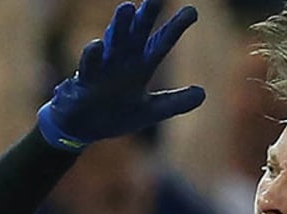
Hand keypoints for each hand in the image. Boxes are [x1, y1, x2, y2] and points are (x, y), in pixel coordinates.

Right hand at [38, 0, 205, 150]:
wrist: (84, 128)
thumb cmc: (117, 114)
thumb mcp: (151, 111)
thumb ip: (175, 103)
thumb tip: (203, 94)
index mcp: (141, 67)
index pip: (161, 43)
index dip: (176, 27)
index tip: (193, 11)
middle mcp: (123, 62)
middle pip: (138, 34)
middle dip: (147, 15)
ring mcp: (103, 69)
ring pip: (113, 43)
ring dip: (119, 26)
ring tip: (127, 7)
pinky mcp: (85, 82)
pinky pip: (89, 66)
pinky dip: (92, 56)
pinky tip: (96, 45)